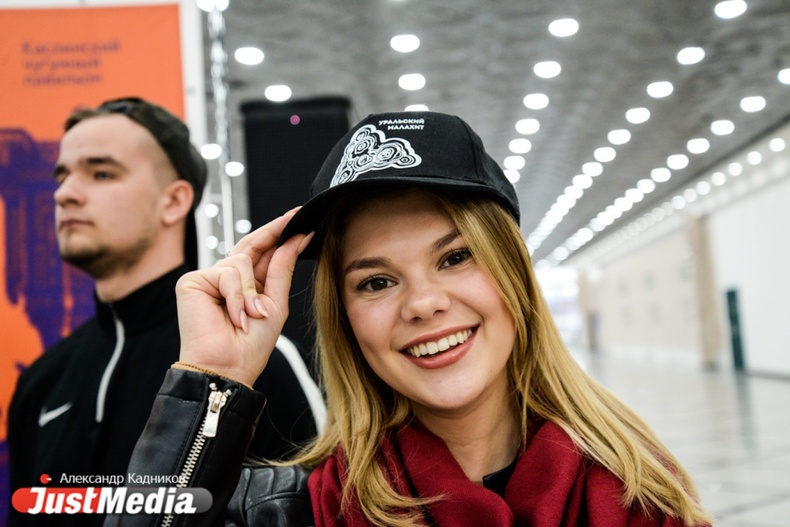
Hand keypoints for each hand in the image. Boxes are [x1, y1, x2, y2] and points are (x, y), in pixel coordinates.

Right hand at [174, 208, 312, 386]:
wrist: (228, 366)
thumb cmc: (251, 345)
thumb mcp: (275, 303)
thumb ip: (282, 268)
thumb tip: (297, 237)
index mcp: (248, 284)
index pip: (263, 251)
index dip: (279, 233)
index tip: (298, 217)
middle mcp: (227, 278)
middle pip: (250, 244)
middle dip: (273, 232)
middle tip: (293, 218)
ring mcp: (209, 278)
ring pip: (241, 260)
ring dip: (251, 292)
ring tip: (251, 316)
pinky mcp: (192, 281)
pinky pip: (226, 272)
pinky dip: (236, 296)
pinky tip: (234, 317)